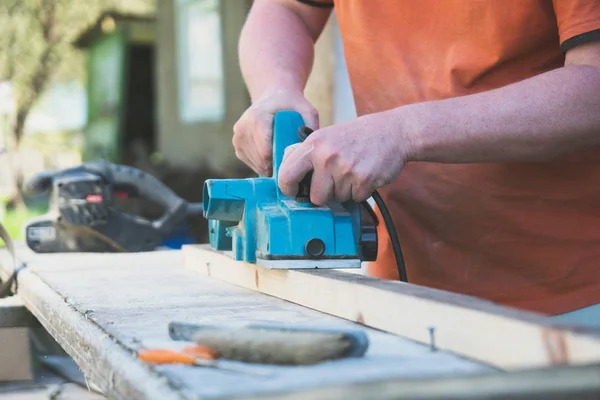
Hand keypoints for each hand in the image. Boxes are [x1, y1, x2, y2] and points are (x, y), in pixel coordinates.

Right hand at [233, 89, 318, 175]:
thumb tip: (309, 149)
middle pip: (261, 161)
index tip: (294, 159)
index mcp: (257, 118)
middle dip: (278, 165)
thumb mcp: (306, 110)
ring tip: (283, 154)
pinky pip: (252, 163)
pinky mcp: (237, 144)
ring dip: (271, 165)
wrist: (273, 97)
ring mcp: (237, 137)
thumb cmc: (291, 105)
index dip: (282, 161)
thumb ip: (311, 126)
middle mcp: (242, 128)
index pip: (266, 152)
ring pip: (257, 164)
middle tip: (291, 159)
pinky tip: (273, 153)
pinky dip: (264, 163)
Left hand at [278, 111, 411, 204]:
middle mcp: (326, 156)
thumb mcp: (326, 135)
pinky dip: (361, 191)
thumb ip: (307, 153)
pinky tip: (365, 174)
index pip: (287, 174)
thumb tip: (284, 171)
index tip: (295, 192)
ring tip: (353, 171)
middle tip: (336, 180)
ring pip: (337, 198)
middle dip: (326, 194)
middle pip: (316, 197)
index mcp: (313, 144)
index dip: (289, 189)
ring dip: (346, 191)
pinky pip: (355, 198)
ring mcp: (345, 169)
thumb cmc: (358, 136)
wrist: (394, 131)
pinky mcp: (363, 179)